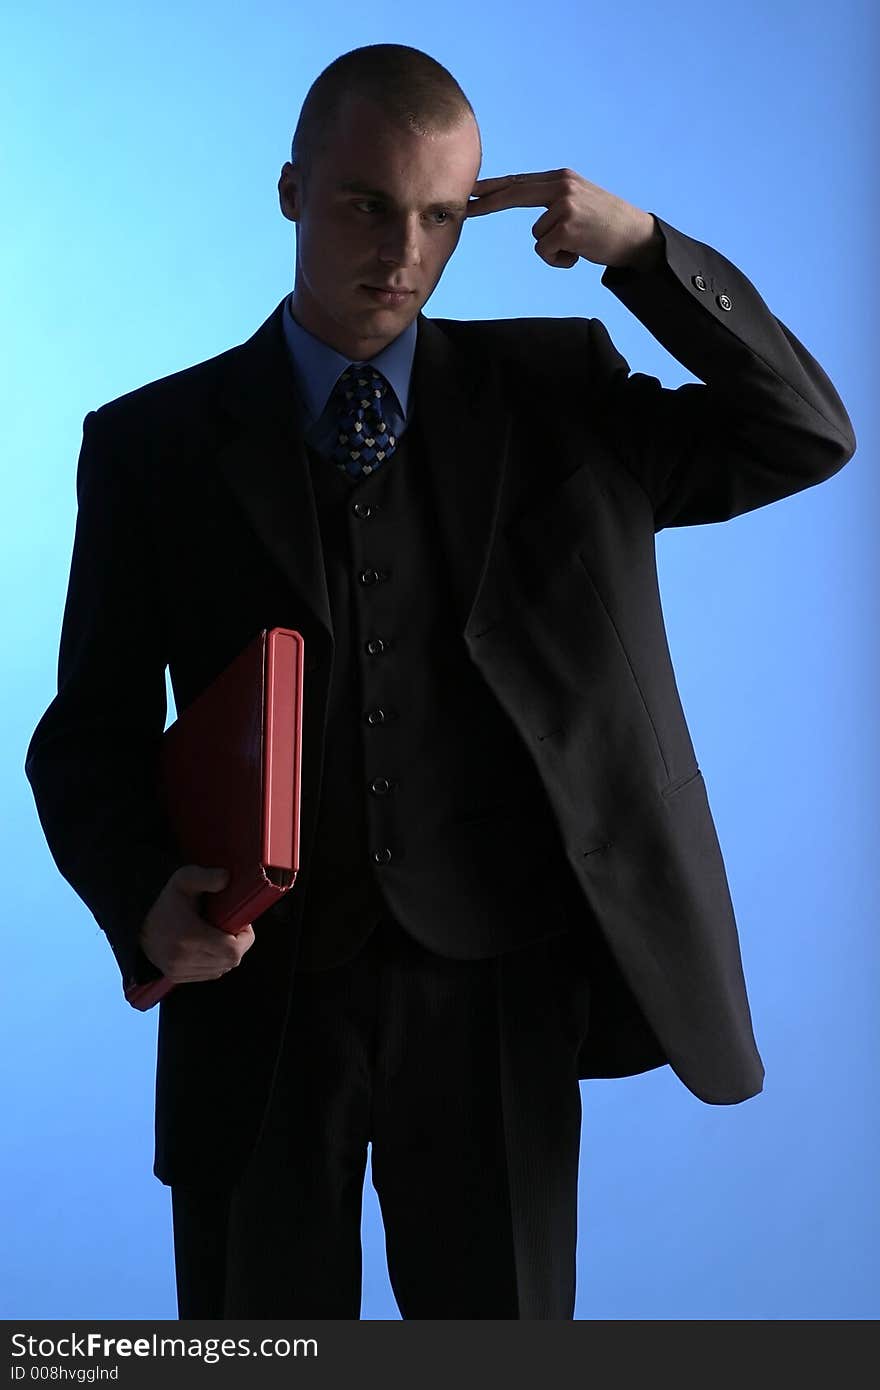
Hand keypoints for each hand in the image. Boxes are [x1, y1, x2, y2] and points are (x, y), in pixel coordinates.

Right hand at [139, 864, 254, 982]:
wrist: (136, 922)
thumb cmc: (165, 901)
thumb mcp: (183, 880)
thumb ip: (206, 877)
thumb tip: (226, 878)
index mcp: (189, 937)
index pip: (233, 950)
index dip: (245, 938)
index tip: (242, 923)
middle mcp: (183, 958)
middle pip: (230, 961)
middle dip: (239, 945)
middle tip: (234, 927)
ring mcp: (179, 970)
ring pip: (221, 969)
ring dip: (227, 955)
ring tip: (222, 936)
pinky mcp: (176, 977)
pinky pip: (209, 974)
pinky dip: (215, 963)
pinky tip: (211, 947)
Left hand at [465, 168, 658, 270]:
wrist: (636, 236)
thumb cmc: (605, 224)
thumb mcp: (578, 200)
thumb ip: (551, 199)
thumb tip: (518, 198)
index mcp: (562, 178)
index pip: (520, 182)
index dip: (493, 187)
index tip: (471, 190)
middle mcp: (562, 187)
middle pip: (513, 195)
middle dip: (488, 203)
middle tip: (467, 209)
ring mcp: (564, 206)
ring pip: (536, 236)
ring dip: (553, 248)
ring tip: (578, 245)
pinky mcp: (567, 227)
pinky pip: (545, 251)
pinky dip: (559, 260)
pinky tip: (579, 253)